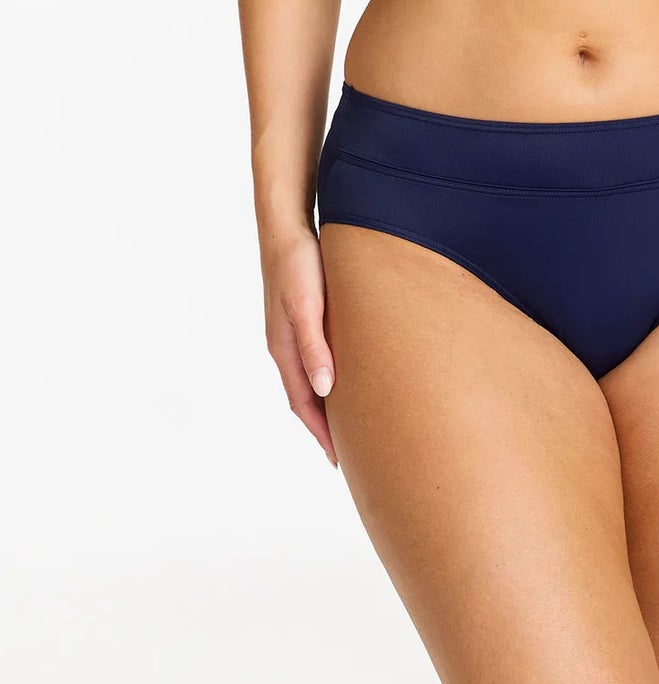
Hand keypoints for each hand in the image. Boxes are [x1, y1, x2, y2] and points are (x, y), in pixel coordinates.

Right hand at [262, 226, 338, 467]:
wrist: (285, 224)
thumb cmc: (298, 262)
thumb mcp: (307, 305)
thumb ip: (314, 346)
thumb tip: (326, 390)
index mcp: (284, 349)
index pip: (304, 404)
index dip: (322, 433)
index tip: (340, 459)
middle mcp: (285, 345)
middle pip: (305, 397)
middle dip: (324, 426)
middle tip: (350, 452)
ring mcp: (291, 330)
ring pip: (310, 377)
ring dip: (326, 403)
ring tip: (349, 422)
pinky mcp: (302, 315)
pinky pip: (314, 357)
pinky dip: (327, 376)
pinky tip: (344, 374)